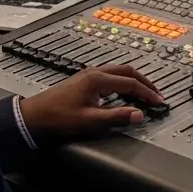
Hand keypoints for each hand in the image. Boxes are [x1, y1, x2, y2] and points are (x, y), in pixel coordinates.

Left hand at [18, 64, 163, 138]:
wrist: (34, 116)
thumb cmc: (57, 117)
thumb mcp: (90, 120)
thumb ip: (116, 116)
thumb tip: (139, 115)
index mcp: (98, 80)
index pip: (131, 83)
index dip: (148, 93)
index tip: (158, 102)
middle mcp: (95, 73)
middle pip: (128, 71)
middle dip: (145, 82)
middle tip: (156, 95)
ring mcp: (89, 75)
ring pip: (119, 72)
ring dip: (134, 81)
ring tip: (144, 93)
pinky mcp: (84, 81)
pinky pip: (111, 76)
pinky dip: (124, 82)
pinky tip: (124, 93)